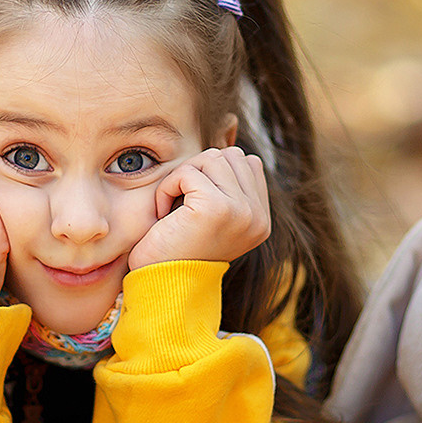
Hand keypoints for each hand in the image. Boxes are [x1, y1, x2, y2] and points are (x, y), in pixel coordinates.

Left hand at [127, 147, 269, 271]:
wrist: (160, 288)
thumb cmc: (174, 251)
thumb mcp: (209, 216)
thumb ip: (226, 185)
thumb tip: (229, 134)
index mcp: (261, 220)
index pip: (247, 162)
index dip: (213, 174)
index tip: (193, 206)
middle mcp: (258, 217)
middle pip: (229, 155)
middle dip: (198, 172)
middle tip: (180, 206)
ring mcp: (242, 212)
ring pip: (211, 158)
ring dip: (182, 179)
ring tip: (172, 210)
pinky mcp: (217, 208)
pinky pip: (188, 172)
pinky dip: (167, 189)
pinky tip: (163, 215)